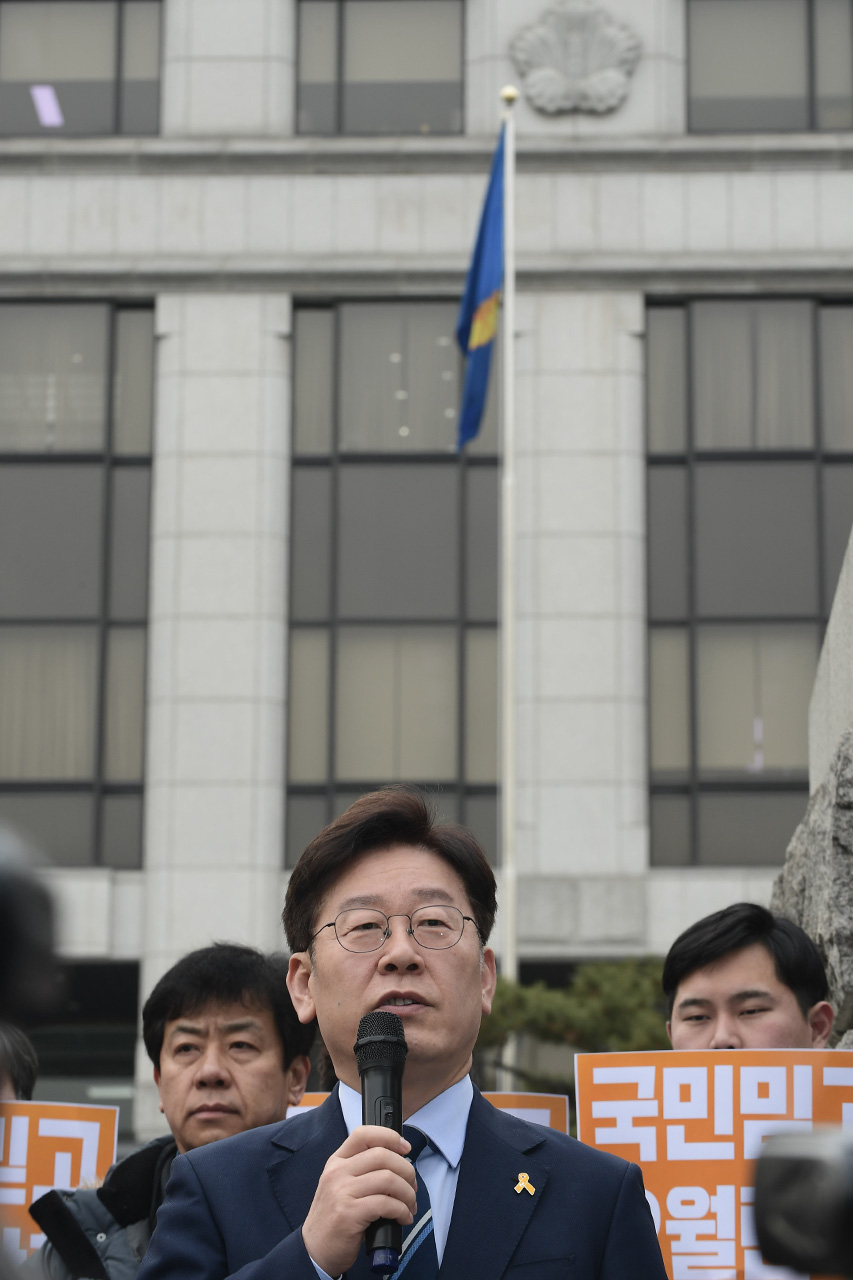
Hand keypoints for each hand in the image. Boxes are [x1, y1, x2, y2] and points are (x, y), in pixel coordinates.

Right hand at [301, 1126, 416, 1277]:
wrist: (314, 1250)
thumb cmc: (334, 1218)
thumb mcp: (340, 1185)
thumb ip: (361, 1170)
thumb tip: (398, 1165)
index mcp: (337, 1162)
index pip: (364, 1134)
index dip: (390, 1137)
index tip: (405, 1148)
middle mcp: (338, 1173)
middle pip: (382, 1155)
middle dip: (406, 1170)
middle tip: (412, 1186)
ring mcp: (342, 1192)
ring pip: (388, 1179)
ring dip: (407, 1193)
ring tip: (410, 1205)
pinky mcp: (349, 1214)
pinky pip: (386, 1204)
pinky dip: (402, 1210)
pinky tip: (403, 1218)